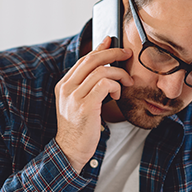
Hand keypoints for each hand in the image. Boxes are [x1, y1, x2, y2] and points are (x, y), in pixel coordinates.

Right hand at [55, 37, 132, 172]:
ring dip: (119, 74)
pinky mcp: (85, 106)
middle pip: (92, 60)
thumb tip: (104, 68)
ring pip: (101, 71)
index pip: (83, 60)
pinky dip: (115, 85)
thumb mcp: (78, 103)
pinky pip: (105, 84)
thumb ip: (86, 86)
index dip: (100, 49)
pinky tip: (117, 93)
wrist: (70, 150)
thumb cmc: (79, 128)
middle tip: (127, 54)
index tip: (111, 42)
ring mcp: (74, 97)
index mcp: (63, 85)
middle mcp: (66, 88)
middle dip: (113, 53)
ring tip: (125, 83)